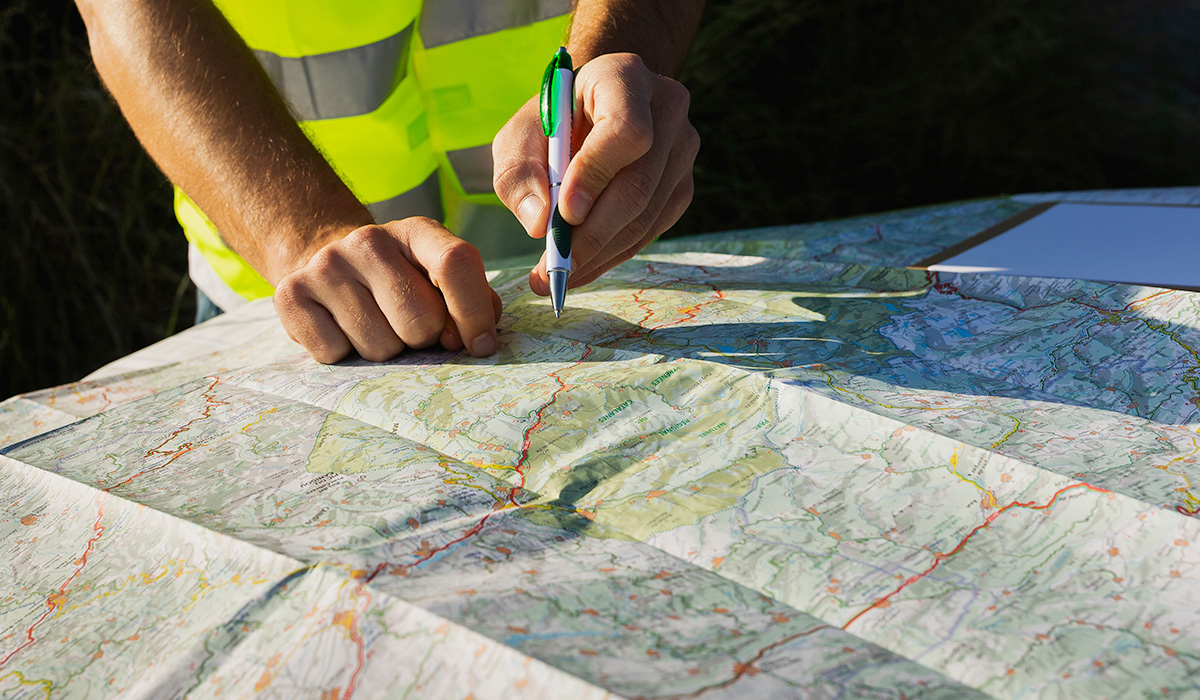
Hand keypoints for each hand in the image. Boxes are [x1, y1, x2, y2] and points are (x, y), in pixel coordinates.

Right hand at [273, 218, 502, 363]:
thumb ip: (473, 301)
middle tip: (408, 328)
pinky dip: (344, 356)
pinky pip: (335, 354)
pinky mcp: (290, 294)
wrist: (330, 267)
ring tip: (374, 326)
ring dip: (384, 351)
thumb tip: (478, 338)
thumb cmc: (401, 283)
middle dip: (423, 339)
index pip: (455, 263)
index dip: (473, 312)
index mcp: (416, 232)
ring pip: (379, 347)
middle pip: (419, 322)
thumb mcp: (439, 279)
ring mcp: (325, 265)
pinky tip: (342, 330)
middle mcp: (368, 240)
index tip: (480, 345)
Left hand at [492, 52, 699, 294]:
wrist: (593, 108)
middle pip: (639, 184)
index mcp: (624, 78)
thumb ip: (518, 173)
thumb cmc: (553, 120)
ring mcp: (683, 149)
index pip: (627, 131)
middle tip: (551, 269)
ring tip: (556, 276)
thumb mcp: (520, 135)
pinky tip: (583, 266)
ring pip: (647, 215)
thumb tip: (539, 224)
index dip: (596, 175)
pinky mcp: (683, 185)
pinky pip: (651, 229)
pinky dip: (614, 254)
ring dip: (600, 254)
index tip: (564, 215)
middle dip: (592, 235)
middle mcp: (666, 109)